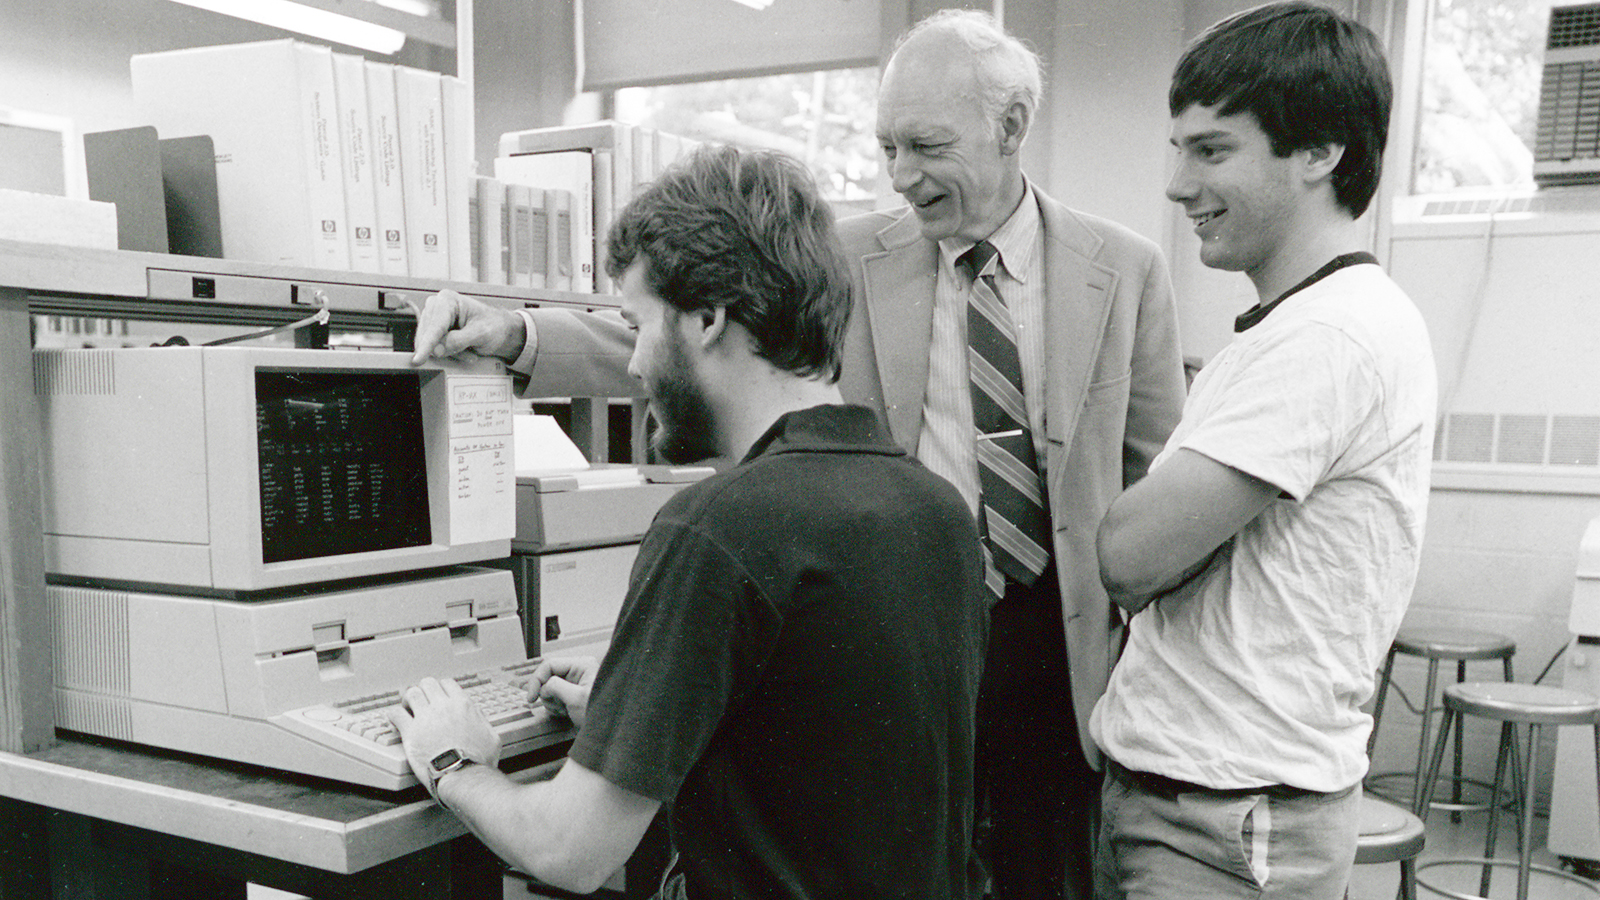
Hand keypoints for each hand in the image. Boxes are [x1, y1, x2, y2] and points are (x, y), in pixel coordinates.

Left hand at [387, 676, 502, 801]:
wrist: (463, 775)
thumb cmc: (478, 761)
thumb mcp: (491, 736)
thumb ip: (482, 721)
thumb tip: (478, 716)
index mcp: (462, 705)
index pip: (447, 684)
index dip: (440, 689)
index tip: (437, 697)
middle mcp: (443, 706)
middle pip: (427, 683)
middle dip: (423, 691)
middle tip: (421, 701)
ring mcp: (425, 717)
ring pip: (411, 693)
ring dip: (408, 700)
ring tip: (407, 708)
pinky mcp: (411, 732)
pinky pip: (396, 713)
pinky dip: (393, 715)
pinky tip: (394, 720)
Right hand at [409, 289, 526, 365]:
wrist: (501, 330)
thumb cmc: (494, 326)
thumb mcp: (480, 334)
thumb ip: (457, 341)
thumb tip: (436, 350)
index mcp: (449, 300)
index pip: (434, 326)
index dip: (427, 345)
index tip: (419, 359)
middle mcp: (437, 306)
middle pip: (427, 336)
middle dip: (446, 349)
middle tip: (468, 352)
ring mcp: (434, 318)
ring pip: (429, 344)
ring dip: (449, 352)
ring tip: (469, 350)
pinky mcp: (434, 330)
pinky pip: (433, 348)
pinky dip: (448, 353)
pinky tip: (464, 350)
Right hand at [532, 656, 598, 728]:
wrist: (609, 731)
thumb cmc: (601, 713)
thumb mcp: (576, 698)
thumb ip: (556, 687)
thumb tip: (544, 686)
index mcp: (582, 665)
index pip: (550, 665)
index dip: (537, 680)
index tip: (531, 697)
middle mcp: (578, 671)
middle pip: (548, 677)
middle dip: (548, 694)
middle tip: (557, 706)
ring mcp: (575, 683)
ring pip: (549, 689)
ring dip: (552, 702)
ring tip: (565, 710)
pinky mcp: (573, 694)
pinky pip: (555, 697)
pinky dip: (556, 707)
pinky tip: (566, 712)